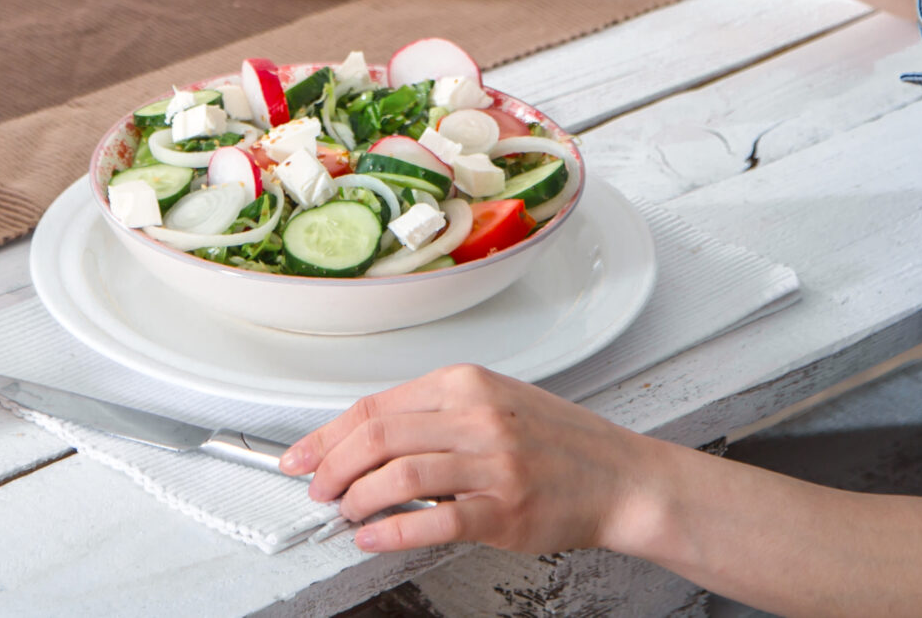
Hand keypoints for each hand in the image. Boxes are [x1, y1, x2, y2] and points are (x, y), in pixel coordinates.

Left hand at [280, 364, 663, 554]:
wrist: (621, 477)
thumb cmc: (557, 444)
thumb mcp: (493, 404)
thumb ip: (433, 417)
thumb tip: (364, 439)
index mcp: (465, 384)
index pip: (373, 406)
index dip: (325, 435)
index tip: (300, 456)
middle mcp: (476, 416)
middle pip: (376, 437)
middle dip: (330, 468)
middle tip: (317, 490)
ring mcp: (492, 462)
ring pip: (396, 476)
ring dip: (356, 500)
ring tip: (347, 514)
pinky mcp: (504, 508)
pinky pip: (432, 521)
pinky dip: (390, 532)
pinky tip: (373, 537)